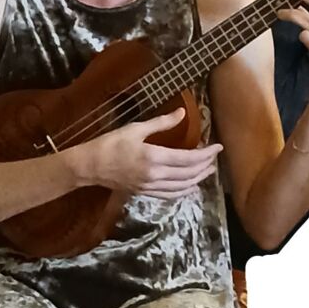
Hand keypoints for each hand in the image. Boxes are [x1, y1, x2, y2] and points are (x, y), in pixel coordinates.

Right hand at [68, 107, 223, 198]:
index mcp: (154, 157)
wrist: (90, 166)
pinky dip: (183, 191)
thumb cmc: (111, 143)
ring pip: (181, 186)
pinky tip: (190, 188)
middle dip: (205, 166)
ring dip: (198, 179)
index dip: (206, 154)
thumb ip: (161, 122)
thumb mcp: (136, 128)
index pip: (188, 158)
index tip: (218, 147)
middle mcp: (155, 175)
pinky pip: (170, 195)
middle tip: (215, 158)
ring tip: (208, 171)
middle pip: (188, 173)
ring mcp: (150, 186)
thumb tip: (182, 112)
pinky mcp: (144, 192)